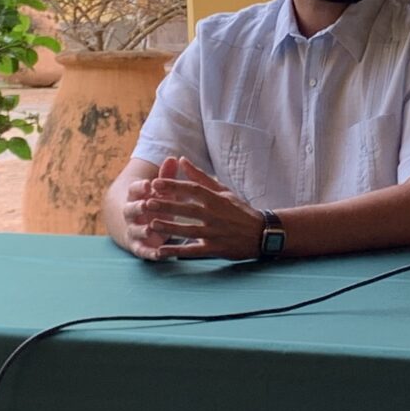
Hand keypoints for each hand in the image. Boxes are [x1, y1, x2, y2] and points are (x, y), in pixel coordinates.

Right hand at [117, 158, 180, 257]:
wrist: (134, 224)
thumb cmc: (153, 203)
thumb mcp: (159, 190)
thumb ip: (166, 176)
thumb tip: (174, 158)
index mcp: (135, 197)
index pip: (134, 189)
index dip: (141, 187)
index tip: (149, 184)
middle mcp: (131, 213)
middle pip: (130, 209)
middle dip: (138, 207)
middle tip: (145, 205)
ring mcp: (133, 230)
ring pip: (134, 230)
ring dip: (141, 230)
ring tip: (149, 229)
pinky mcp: (138, 246)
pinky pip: (142, 250)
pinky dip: (149, 253)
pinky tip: (158, 254)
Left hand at [129, 157, 263, 260]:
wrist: (262, 233)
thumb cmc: (240, 210)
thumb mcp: (223, 190)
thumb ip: (200, 176)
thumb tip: (181, 159)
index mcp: (217, 199)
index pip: (193, 190)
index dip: (174, 186)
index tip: (156, 183)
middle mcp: (216, 215)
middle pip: (188, 210)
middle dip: (167, 206)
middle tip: (147, 203)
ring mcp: (216, 233)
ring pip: (189, 230)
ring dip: (170, 228)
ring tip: (151, 224)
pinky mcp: (216, 249)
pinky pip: (194, 251)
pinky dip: (177, 251)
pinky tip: (162, 251)